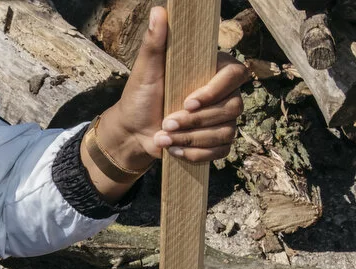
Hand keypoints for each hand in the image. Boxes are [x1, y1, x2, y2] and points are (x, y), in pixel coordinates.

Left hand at [95, 6, 249, 172]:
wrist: (132, 132)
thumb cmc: (139, 97)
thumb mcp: (145, 70)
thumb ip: (155, 43)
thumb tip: (159, 11)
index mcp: (212, 72)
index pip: (236, 74)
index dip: (215, 90)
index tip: (188, 101)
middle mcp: (224, 94)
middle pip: (232, 108)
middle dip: (196, 120)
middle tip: (166, 123)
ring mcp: (223, 119)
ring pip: (225, 131)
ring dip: (191, 139)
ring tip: (164, 137)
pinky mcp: (216, 142)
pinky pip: (220, 151)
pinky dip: (195, 154)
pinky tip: (174, 151)